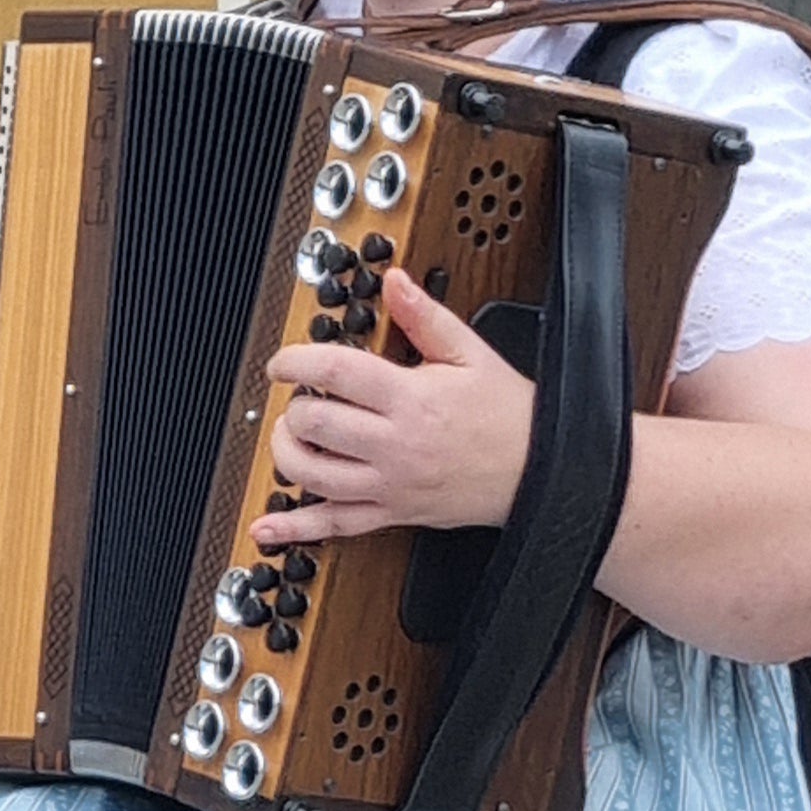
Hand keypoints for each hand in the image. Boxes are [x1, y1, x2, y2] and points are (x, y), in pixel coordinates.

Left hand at [258, 268, 534, 545]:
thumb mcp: (471, 354)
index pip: (334, 373)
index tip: (283, 362)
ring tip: (291, 436)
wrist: (542, 471)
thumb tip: (395, 282)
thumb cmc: (508, 416)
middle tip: (301, 397)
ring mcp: (388, 483)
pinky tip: (268, 527)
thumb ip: (425, 317)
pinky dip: (296, 527)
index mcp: (410, 398)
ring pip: (312, 474)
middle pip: (314, 424)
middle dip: (295, 406)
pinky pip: (335, 525)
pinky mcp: (392, 513)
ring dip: (287, 452)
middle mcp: (393, 444)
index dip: (296, 362)